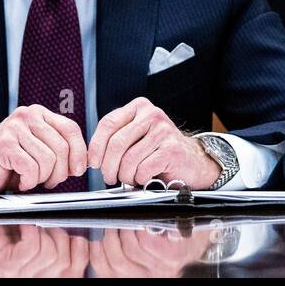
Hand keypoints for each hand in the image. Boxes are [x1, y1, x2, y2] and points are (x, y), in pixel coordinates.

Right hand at [0, 105, 87, 195]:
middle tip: (48, 182)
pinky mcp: (3, 145)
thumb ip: (57, 149)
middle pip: (62, 146)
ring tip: (30, 180)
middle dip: (60, 172)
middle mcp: (26, 116)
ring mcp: (13, 129)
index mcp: (37, 114)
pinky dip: (29, 182)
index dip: (79, 152)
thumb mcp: (36, 150)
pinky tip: (20, 182)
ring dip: (42, 178)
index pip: (70, 129)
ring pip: (48, 159)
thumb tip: (83, 162)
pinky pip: (31, 168)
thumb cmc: (5, 164)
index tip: (78, 170)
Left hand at [87, 97, 221, 189]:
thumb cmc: (159, 150)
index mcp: (138, 107)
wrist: (192, 160)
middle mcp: (151, 114)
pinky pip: (144, 169)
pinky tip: (145, 177)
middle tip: (109, 177)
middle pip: (117, 143)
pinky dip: (140, 178)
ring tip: (129, 178)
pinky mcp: (172, 149)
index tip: (93, 162)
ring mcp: (163, 131)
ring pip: (129, 159)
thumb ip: (117, 138)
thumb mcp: (137, 135)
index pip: (108, 123)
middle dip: (108, 166)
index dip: (96, 146)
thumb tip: (92, 155)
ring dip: (125, 175)